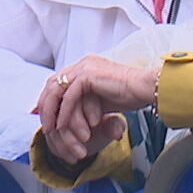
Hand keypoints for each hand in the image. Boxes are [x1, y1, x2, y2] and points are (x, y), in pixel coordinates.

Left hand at [36, 55, 156, 163]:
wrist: (149, 88)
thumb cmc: (132, 95)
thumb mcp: (101, 98)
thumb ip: (84, 101)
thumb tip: (69, 111)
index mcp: (87, 65)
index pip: (58, 81)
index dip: (47, 99)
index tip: (43, 116)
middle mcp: (84, 63)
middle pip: (53, 84)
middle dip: (45, 106)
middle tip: (44, 125)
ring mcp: (85, 67)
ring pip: (58, 90)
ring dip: (52, 111)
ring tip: (51, 129)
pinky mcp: (89, 75)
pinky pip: (69, 96)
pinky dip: (64, 112)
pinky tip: (62, 125)